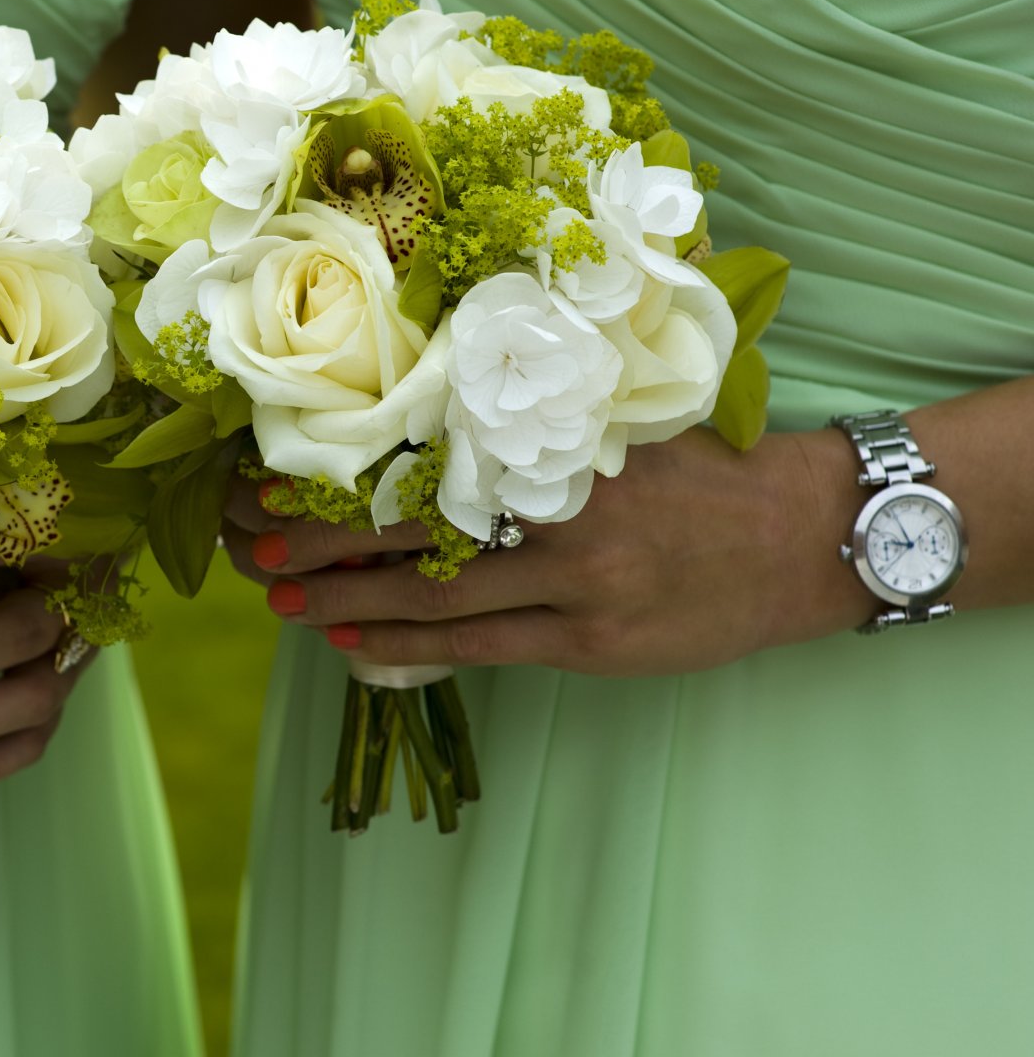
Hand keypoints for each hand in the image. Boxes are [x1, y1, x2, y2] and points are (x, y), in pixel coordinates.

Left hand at [222, 429, 872, 676]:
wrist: (802, 536)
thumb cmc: (699, 472)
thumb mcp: (617, 421)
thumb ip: (530, 416)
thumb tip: (425, 411)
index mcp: (558, 438)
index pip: (427, 451)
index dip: (347, 468)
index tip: (279, 470)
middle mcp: (558, 504)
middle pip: (414, 522)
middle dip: (327, 535)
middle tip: (255, 539)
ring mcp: (576, 579)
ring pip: (435, 591)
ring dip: (349, 597)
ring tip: (281, 598)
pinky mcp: (591, 640)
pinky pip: (478, 644)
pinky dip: (409, 643)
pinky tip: (353, 642)